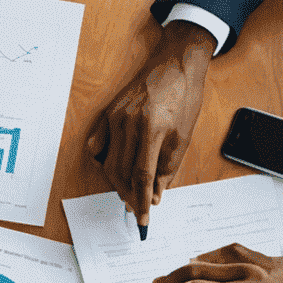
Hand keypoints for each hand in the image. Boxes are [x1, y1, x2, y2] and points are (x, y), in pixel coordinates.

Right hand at [87, 20, 215, 231]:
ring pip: (108, 163)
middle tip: (137, 207)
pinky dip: (103, 161)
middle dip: (128, 195)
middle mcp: (129, 123)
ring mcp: (115, 117)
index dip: (142, 201)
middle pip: (121, 173)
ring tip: (129, 192)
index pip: (142, 176)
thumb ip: (168, 168)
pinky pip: (98, 145)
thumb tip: (156, 195)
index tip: (143, 219)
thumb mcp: (184, 136)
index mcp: (152, 129)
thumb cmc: (184, 97)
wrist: (176, 63)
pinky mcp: (108, 113)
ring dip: (117, 182)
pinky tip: (114, 169)